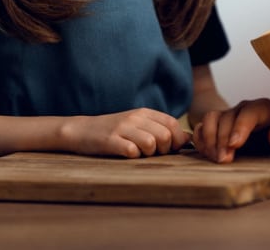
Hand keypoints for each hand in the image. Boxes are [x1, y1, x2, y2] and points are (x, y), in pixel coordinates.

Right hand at [62, 108, 190, 157]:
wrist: (81, 130)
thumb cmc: (114, 131)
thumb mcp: (138, 125)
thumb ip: (160, 129)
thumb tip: (188, 139)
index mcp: (144, 113)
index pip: (172, 124)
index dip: (177, 139)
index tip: (170, 149)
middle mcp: (135, 118)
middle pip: (165, 136)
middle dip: (163, 150)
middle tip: (152, 153)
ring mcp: (122, 128)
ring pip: (151, 143)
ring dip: (148, 154)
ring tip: (138, 154)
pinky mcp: (110, 140)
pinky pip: (131, 151)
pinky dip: (133, 157)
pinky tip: (126, 155)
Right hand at [193, 98, 269, 163]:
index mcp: (265, 108)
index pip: (249, 112)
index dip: (239, 127)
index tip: (234, 145)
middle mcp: (245, 109)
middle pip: (226, 117)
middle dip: (222, 139)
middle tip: (224, 161)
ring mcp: (230, 116)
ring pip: (211, 119)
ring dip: (209, 139)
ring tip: (215, 159)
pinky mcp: (220, 126)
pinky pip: (203, 127)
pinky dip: (201, 139)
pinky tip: (207, 154)